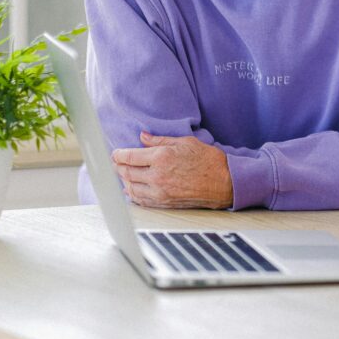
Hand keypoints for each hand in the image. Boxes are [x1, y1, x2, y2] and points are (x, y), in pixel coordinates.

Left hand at [112, 132, 233, 208]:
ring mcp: (159, 191)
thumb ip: (160, 140)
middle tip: (116, 162)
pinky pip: (140, 199)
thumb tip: (142, 137)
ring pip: (131, 187)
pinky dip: (132, 194)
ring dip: (124, 180)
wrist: (224, 182)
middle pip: (126, 172)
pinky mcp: (163, 202)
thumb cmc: (208, 160)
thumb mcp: (185, 142)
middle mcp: (157, 175)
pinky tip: (131, 189)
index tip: (115, 153)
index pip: (129, 156)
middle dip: (118, 166)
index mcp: (161, 157)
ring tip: (123, 174)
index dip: (118, 154)